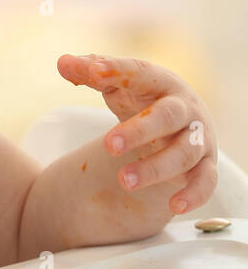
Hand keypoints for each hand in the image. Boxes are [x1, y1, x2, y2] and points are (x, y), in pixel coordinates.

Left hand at [57, 54, 217, 215]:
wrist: (182, 120)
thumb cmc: (143, 98)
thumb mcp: (118, 84)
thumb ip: (91, 73)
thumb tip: (63, 62)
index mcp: (160, 81)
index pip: (139, 72)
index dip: (116, 70)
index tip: (93, 72)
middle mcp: (185, 109)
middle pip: (166, 117)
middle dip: (139, 131)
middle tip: (109, 146)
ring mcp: (198, 137)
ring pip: (184, 153)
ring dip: (156, 169)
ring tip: (124, 181)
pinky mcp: (206, 165)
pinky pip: (206, 181)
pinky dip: (194, 194)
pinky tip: (174, 206)